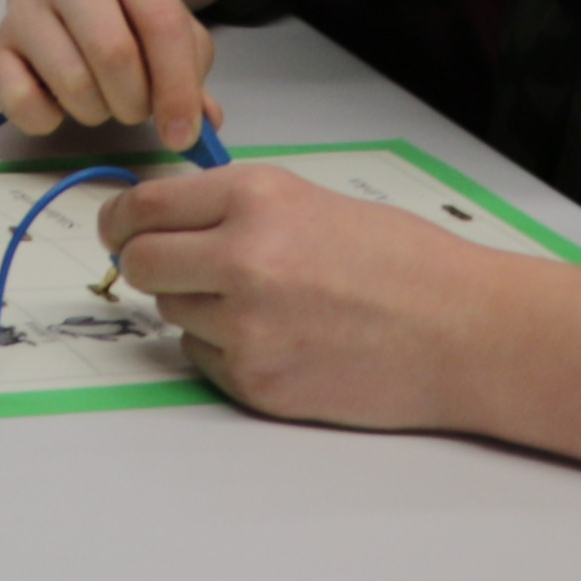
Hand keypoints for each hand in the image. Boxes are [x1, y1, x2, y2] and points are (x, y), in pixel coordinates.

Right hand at [0, 0, 214, 152]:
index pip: (161, 24)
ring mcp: (24, 4)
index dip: (179, 89)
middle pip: (114, 54)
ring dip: (97, 111)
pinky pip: (20, 100)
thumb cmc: (129, 7)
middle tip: (138, 109)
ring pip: (72, 83)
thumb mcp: (172, 24)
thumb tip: (203, 124)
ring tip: (101, 97)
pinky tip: (59, 101)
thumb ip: (192, 70)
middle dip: (136, 102)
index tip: (185, 135)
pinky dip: (47, 118)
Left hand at [97, 159, 511, 433]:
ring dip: (197, 307)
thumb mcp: (310, 200)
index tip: (119, 229)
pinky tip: (281, 339)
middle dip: (147, 264)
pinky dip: (226, 350)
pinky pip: (202, 359)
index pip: (142, 206)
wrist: (462, 332)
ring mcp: (246, 327)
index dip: (121, 219)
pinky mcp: (257, 382)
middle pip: (139, 263)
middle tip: (175, 268)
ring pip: (171, 314)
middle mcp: (242, 258)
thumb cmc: (402, 263)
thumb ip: (234, 206)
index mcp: (255, 198)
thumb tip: (160, 216)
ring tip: (265, 304)